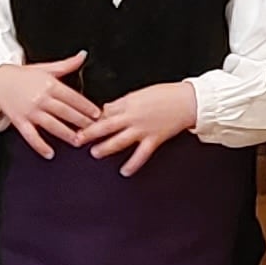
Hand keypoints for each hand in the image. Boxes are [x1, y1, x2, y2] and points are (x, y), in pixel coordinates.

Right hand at [0, 51, 98, 156]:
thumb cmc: (23, 75)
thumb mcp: (46, 68)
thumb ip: (67, 64)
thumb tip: (83, 55)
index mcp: (49, 84)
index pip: (72, 97)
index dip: (86, 106)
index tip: (97, 114)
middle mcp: (41, 98)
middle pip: (64, 111)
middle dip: (80, 122)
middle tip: (93, 130)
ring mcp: (30, 110)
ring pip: (51, 124)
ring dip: (65, 134)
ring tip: (77, 141)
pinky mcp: (19, 120)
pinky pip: (30, 135)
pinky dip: (40, 145)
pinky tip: (49, 153)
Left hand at [85, 78, 202, 172]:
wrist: (188, 101)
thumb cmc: (166, 94)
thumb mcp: (140, 93)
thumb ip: (122, 103)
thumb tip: (107, 109)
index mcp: (128, 102)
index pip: (104, 111)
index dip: (90, 118)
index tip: (79, 122)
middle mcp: (132, 116)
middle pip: (106, 126)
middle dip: (89, 133)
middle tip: (76, 139)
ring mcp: (142, 129)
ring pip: (119, 141)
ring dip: (105, 148)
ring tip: (95, 153)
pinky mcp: (153, 139)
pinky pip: (141, 154)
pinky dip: (133, 164)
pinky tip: (125, 171)